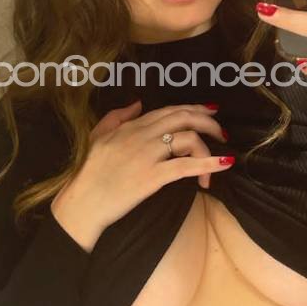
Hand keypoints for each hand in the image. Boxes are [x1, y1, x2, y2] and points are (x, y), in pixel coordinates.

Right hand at [51, 101, 231, 248]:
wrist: (83, 202)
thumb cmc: (89, 174)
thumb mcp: (97, 136)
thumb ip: (117, 117)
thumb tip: (138, 103)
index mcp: (131, 126)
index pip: (169, 111)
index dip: (194, 108)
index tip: (211, 111)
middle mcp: (142, 135)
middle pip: (183, 118)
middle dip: (208, 121)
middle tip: (222, 132)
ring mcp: (148, 155)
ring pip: (188, 138)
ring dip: (209, 147)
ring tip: (221, 157)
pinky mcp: (152, 176)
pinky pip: (186, 165)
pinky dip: (208, 164)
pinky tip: (223, 165)